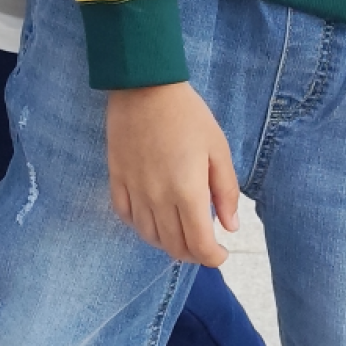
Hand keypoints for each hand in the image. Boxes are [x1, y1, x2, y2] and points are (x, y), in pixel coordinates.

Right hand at [106, 82, 239, 267]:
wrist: (144, 86)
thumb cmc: (188, 115)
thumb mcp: (218, 149)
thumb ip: (226, 191)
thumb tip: (229, 227)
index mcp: (187, 193)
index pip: (199, 246)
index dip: (213, 258)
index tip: (221, 252)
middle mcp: (158, 198)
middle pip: (174, 247)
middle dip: (193, 254)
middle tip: (204, 243)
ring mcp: (134, 190)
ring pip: (149, 236)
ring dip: (168, 242)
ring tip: (181, 231)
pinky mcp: (116, 178)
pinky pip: (125, 216)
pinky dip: (141, 226)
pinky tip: (153, 217)